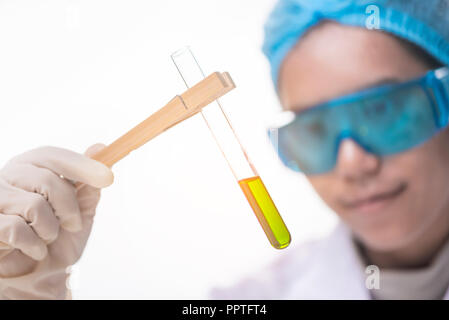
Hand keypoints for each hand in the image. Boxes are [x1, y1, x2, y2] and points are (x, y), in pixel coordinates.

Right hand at [0, 144, 112, 298]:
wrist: (32, 275)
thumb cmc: (55, 238)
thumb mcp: (80, 211)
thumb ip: (89, 183)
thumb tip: (100, 148)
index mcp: (31, 167)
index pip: (53, 156)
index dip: (82, 165)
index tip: (107, 177)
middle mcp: (9, 177)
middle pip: (48, 181)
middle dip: (69, 208)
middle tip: (72, 224)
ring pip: (35, 206)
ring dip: (50, 230)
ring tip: (46, 237)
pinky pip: (17, 230)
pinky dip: (35, 245)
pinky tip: (33, 249)